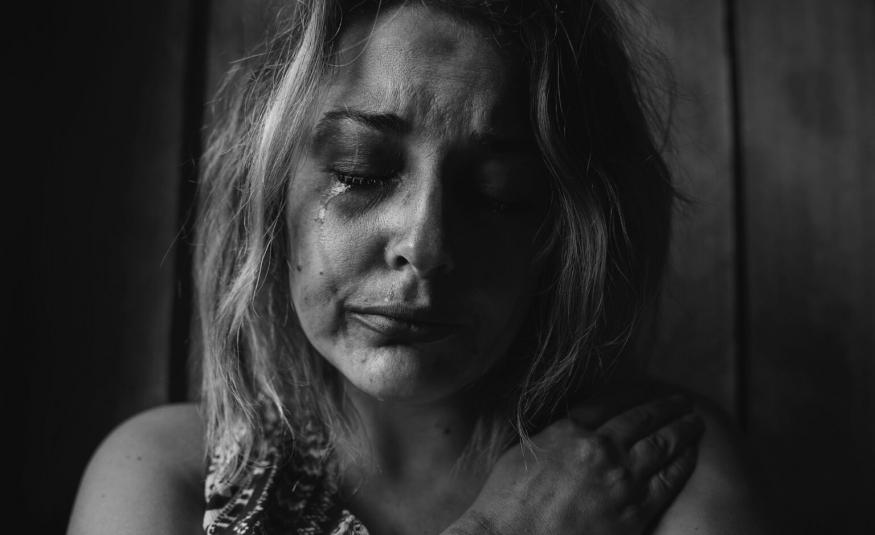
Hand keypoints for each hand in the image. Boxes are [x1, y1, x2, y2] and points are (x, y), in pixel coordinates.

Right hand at [447, 394, 703, 534]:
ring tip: (695, 422)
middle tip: (683, 401)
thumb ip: (554, 434)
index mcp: (569, 430)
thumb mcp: (522, 452)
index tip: (649, 387)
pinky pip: (668, 481)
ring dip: (682, 429)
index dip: (635, 392)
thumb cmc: (507, 503)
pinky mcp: (635, 512)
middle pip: (643, 419)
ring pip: (662, 445)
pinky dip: (683, 463)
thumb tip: (571, 425)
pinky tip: (691, 455)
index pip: (611, 400)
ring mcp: (620, 480)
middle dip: (667, 407)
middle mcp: (599, 449)